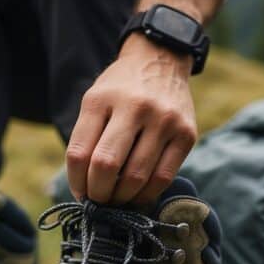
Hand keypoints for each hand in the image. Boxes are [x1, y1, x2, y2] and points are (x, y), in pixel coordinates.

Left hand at [66, 35, 197, 205]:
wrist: (161, 60)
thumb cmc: (121, 90)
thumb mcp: (95, 101)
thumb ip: (86, 139)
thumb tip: (84, 189)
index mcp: (101, 100)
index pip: (80, 154)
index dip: (76, 183)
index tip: (80, 194)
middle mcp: (134, 107)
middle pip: (106, 166)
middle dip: (98, 194)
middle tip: (98, 202)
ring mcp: (164, 120)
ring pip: (136, 177)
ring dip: (121, 198)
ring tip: (116, 199)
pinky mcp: (186, 134)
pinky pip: (163, 177)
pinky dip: (146, 194)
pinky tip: (137, 195)